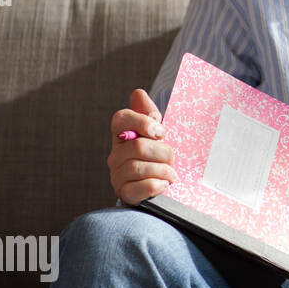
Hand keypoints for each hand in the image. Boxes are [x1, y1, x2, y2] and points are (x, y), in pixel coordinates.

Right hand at [108, 88, 177, 205]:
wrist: (159, 187)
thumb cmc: (158, 157)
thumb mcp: (157, 134)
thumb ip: (149, 115)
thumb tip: (138, 94)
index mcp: (122, 136)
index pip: (120, 118)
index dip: (142, 121)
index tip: (161, 131)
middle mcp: (115, 155)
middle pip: (137, 146)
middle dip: (163, 152)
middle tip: (172, 158)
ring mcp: (118, 175)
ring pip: (139, 167)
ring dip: (164, 170)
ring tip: (172, 173)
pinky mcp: (125, 193)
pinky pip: (142, 187)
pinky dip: (158, 185)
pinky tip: (164, 184)